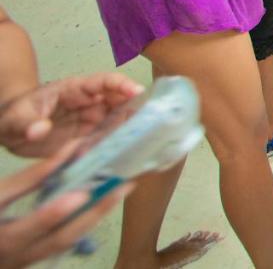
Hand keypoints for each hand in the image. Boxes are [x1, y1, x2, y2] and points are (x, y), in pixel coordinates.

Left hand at [0, 74, 142, 157]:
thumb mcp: (17, 117)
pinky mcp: (87, 140)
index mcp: (74, 90)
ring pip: (117, 122)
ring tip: (142, 140)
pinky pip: (106, 141)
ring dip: (129, 129)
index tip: (137, 92)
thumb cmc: (15, 115)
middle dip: (134, 109)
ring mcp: (90, 122)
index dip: (121, 85)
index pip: (103, 82)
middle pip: (118, 102)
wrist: (11, 132)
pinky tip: (126, 154)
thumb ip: (28, 122)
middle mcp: (88, 104)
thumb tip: (40, 130)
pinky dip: (117, 146)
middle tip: (149, 122)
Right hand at [0, 144, 133, 267]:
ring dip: (94, 217)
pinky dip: (82, 222)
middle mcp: (18, 256)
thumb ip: (30, 177)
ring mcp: (27, 260)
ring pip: (67, 242)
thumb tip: (70, 151)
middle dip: (96, 211)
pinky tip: (99, 204)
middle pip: (63, 237)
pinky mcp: (33, 256)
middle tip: (125, 187)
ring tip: (119, 192)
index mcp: (4, 239)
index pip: (34, 226)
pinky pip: (62, 242)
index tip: (82, 192)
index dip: (57, 210)